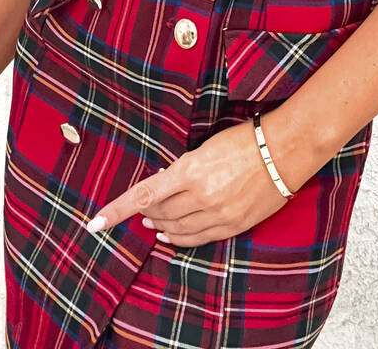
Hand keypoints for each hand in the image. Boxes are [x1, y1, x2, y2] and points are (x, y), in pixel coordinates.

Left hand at [84, 111, 296, 247]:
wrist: (283, 151)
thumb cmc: (244, 140)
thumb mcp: (205, 148)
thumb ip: (183, 169)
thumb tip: (165, 182)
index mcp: (189, 171)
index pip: (143, 196)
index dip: (117, 211)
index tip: (95, 224)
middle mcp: (200, 196)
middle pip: (160, 213)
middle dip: (147, 213)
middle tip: (142, 211)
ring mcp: (216, 214)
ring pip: (176, 228)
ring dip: (162, 225)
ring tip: (154, 224)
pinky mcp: (231, 225)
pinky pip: (197, 238)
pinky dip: (180, 238)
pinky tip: (172, 236)